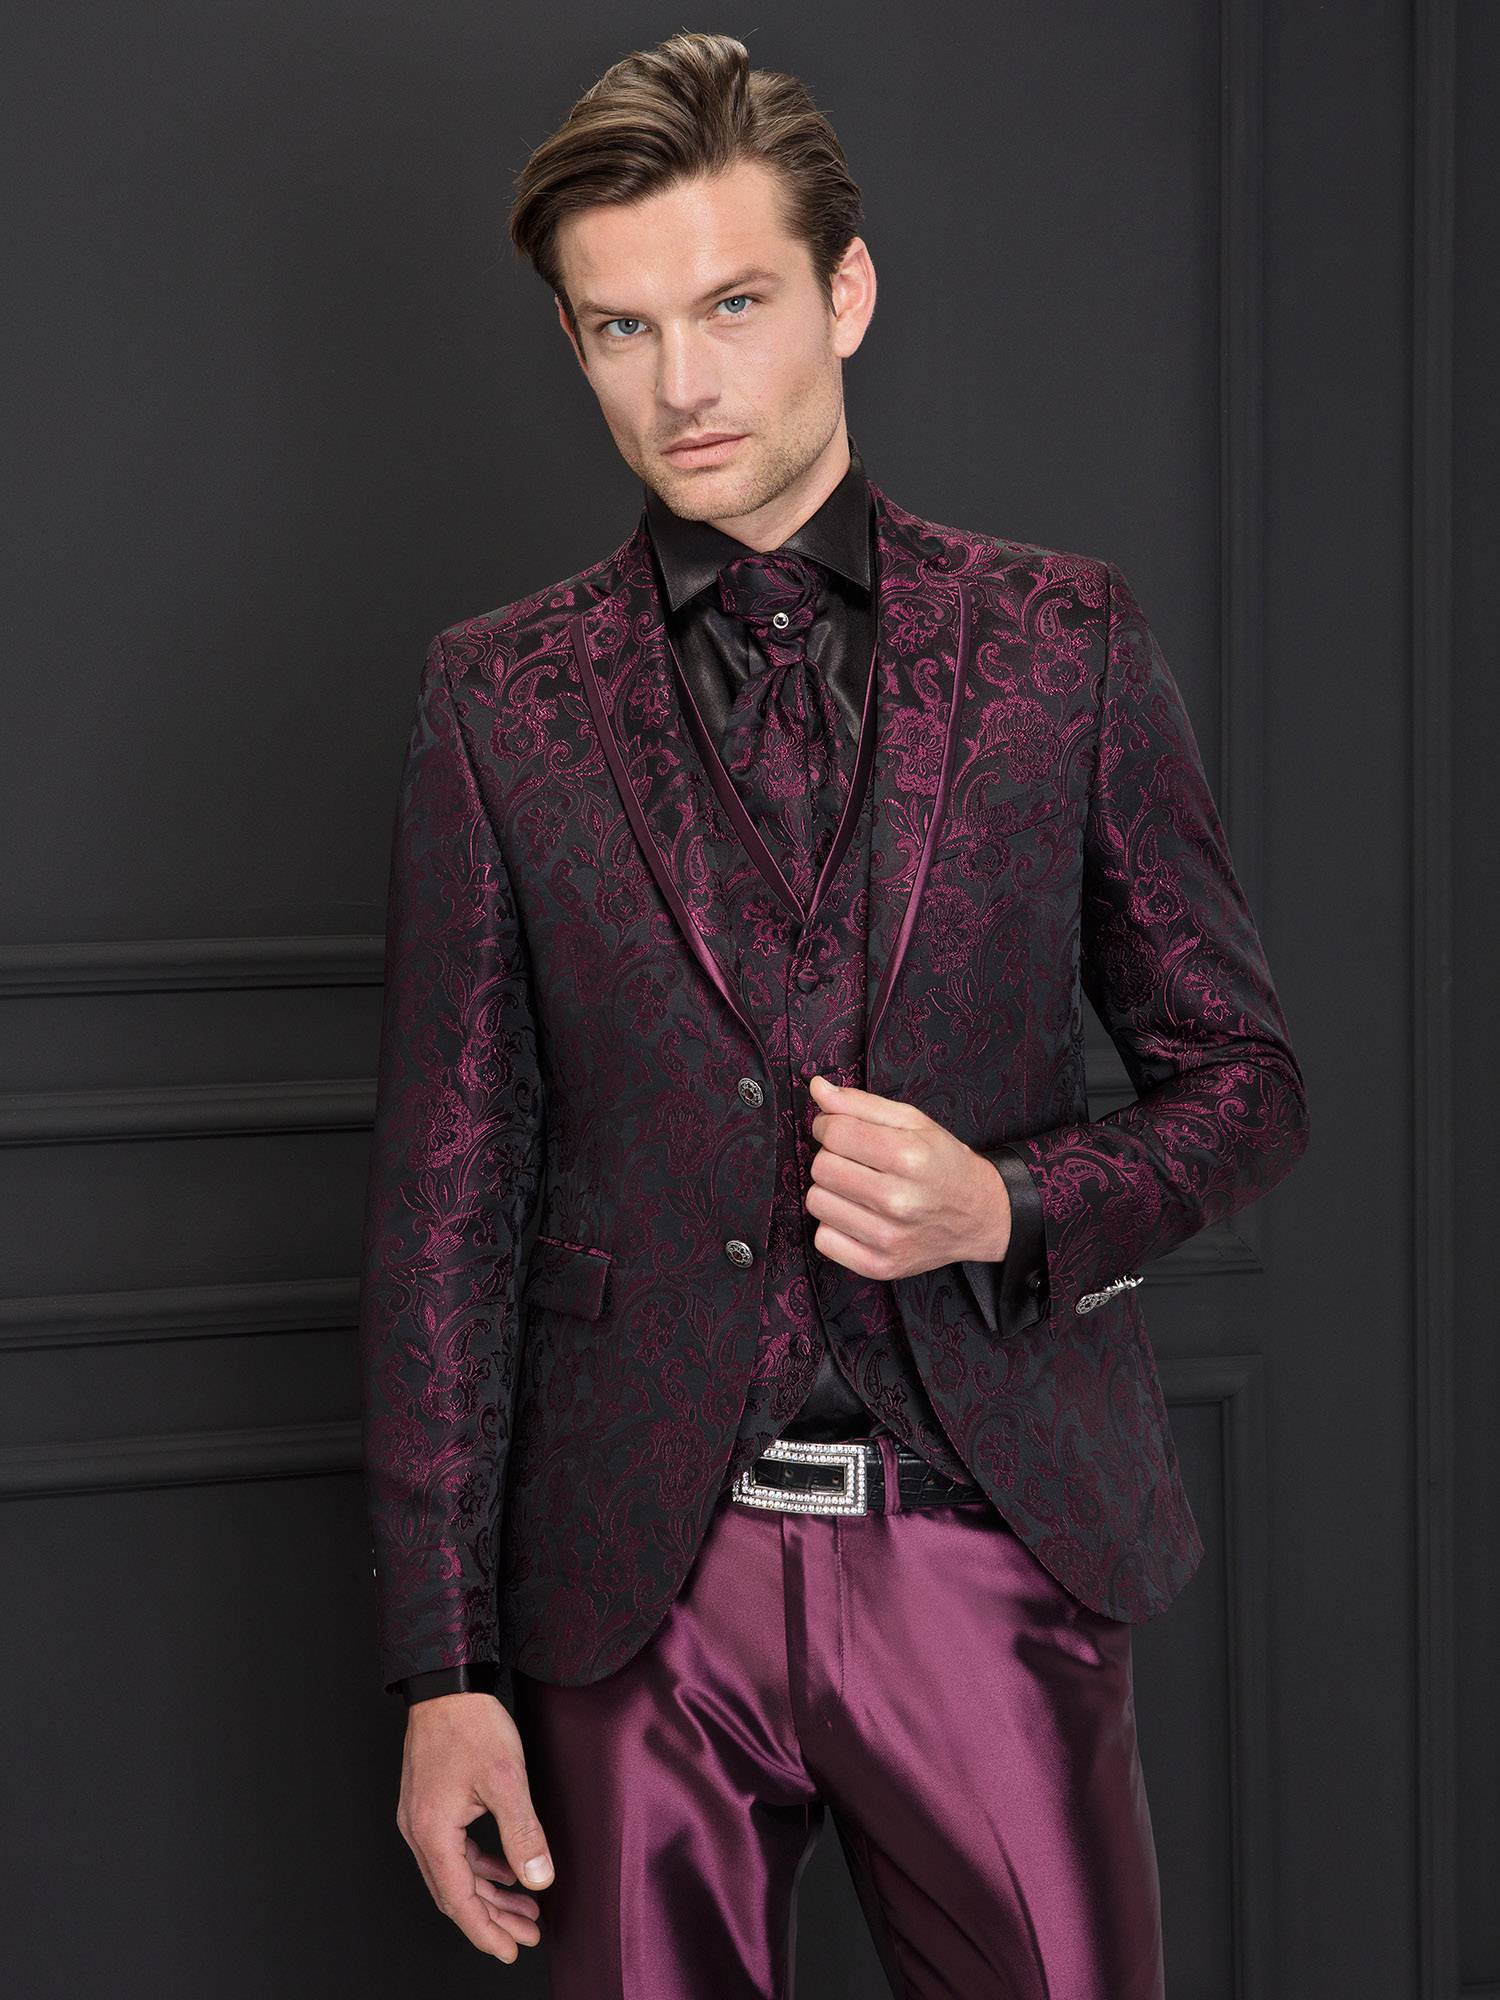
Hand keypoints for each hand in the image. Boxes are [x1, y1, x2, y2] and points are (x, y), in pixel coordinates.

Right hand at [396, 1692, 551, 1963]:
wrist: (447, 1684)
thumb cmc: (470, 1725)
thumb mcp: (506, 1780)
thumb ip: (523, 1833)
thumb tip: (539, 1879)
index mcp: (432, 1832)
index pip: (458, 1900)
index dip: (486, 1931)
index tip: (511, 1950)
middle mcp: (419, 1831)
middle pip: (455, 1892)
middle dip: (493, 1918)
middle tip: (527, 1935)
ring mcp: (421, 1818)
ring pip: (456, 1872)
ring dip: (489, 1893)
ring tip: (525, 1908)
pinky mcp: (430, 1804)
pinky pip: (455, 1850)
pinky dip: (481, 1866)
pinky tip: (507, 1870)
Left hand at [804, 1074, 1011, 1278]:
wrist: (980, 1215)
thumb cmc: (943, 1163)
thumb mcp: (913, 1122)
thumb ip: (861, 1103)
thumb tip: (816, 1087)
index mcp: (908, 1157)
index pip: (834, 1132)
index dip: (829, 1125)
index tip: (841, 1130)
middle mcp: (898, 1201)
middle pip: (821, 1167)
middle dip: (832, 1157)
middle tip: (856, 1162)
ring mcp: (888, 1238)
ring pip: (817, 1202)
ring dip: (831, 1191)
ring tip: (859, 1189)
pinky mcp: (880, 1266)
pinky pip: (823, 1239)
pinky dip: (834, 1225)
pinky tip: (859, 1216)